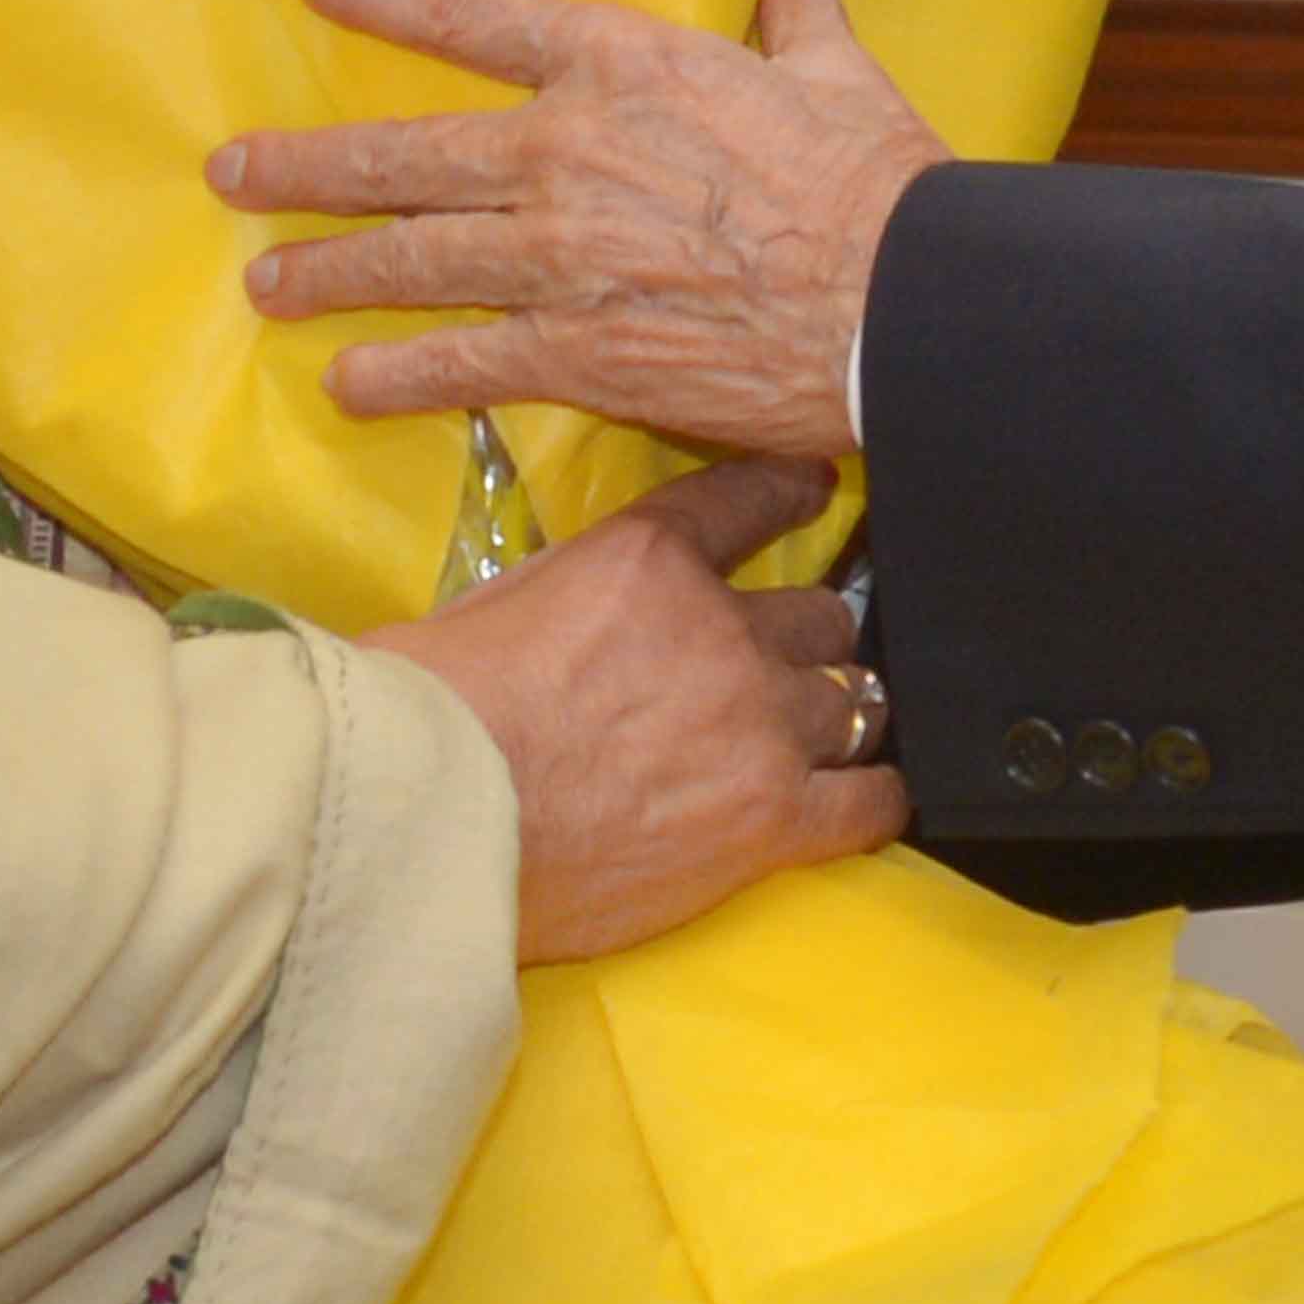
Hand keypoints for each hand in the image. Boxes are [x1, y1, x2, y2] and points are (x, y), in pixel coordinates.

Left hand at [210, 0, 943, 468]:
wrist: (901, 307)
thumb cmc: (877, 182)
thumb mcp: (836, 71)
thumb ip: (799, 6)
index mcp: (620, 67)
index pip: (471, 16)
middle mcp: (563, 154)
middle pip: (403, 154)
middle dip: (307, 164)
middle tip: (233, 170)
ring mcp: (559, 259)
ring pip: (411, 258)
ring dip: (329, 270)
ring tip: (266, 280)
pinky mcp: (579, 353)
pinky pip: (464, 364)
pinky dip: (400, 376)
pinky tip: (349, 385)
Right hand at [368, 456, 907, 961]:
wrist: (435, 815)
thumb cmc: (430, 715)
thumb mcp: (490, 607)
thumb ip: (561, 598)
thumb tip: (555, 627)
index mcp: (648, 559)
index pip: (747, 501)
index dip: (788, 491)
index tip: (812, 485)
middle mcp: (724, 629)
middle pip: (819, 616)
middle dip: (801, 640)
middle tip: (776, 666)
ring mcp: (760, 724)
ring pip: (855, 699)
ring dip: (834, 716)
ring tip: (819, 737)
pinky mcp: (774, 819)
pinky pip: (870, 804)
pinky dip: (872, 800)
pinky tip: (865, 800)